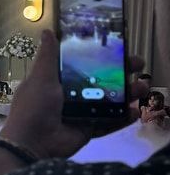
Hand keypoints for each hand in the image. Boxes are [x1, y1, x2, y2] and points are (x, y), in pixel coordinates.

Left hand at [0, 29, 145, 159]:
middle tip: (138, 66)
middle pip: (100, 81)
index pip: (82, 65)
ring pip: (109, 101)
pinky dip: (122, 118)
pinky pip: (109, 122)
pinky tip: (135, 111)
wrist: (32, 143)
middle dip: (120, 74)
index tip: (119, 49)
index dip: (100, 57)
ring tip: (142, 87)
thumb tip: (47, 31)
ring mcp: (80, 113)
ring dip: (127, 94)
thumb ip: (48, 57)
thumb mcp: (40, 78)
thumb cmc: (34, 107)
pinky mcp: (87, 129)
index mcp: (56, 81)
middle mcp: (69, 95)